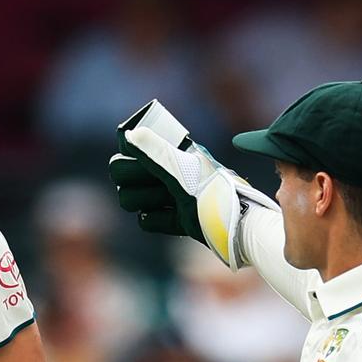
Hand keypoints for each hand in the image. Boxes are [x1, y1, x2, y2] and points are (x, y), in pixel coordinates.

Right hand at [111, 100, 278, 270]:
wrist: (239, 226)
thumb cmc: (214, 192)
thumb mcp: (184, 171)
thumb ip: (155, 153)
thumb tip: (130, 134)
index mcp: (170, 150)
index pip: (128, 147)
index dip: (130, 156)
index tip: (143, 163)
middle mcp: (167, 170)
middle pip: (122, 176)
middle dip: (136, 183)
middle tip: (161, 185)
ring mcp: (169, 195)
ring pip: (131, 199)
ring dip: (147, 202)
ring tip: (172, 202)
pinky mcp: (175, 219)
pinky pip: (146, 220)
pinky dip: (157, 220)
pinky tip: (177, 218)